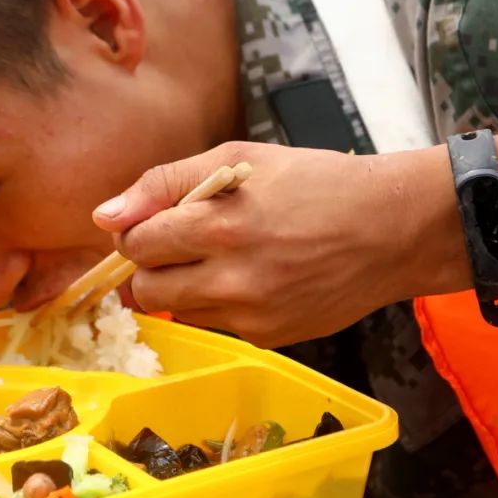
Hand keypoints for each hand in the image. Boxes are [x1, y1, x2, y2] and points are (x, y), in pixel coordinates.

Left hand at [93, 141, 428, 345]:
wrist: (391, 229)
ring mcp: (251, 315)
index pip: (136, 243)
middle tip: (182, 242)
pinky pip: (215, 326)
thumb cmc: (317, 184)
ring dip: (183, 287)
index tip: (159, 220)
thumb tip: (105, 217)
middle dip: (152, 265)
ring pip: (176, 313)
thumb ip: (165, 183)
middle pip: (145, 289)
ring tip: (222, 258)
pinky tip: (252, 278)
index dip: (138, 229)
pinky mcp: (269, 338)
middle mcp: (231, 278)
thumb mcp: (239, 159)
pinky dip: (219, 305)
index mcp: (219, 225)